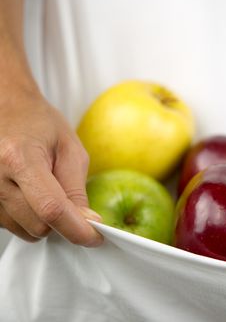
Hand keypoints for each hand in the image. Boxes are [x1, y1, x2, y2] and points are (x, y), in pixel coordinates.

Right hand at [0, 88, 102, 245]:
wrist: (4, 108)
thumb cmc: (38, 124)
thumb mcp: (69, 149)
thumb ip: (76, 188)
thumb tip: (87, 221)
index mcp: (19, 158)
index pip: (51, 209)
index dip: (76, 229)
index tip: (95, 237)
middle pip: (38, 225)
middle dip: (62, 222)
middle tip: (71, 200)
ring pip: (24, 230)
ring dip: (43, 220)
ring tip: (44, 188)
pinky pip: (10, 225)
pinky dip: (27, 216)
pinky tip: (29, 193)